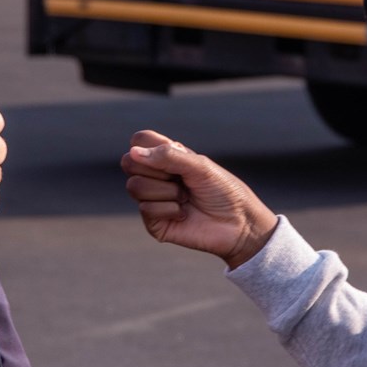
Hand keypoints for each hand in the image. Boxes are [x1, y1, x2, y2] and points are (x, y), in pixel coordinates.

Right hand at [121, 130, 277, 268]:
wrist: (238, 224)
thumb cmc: (224, 191)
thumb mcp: (199, 166)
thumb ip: (167, 156)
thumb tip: (133, 152)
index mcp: (167, 157)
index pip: (139, 141)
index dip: (146, 145)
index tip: (171, 154)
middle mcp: (156, 176)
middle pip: (128, 163)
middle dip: (157, 170)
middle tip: (180, 178)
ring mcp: (153, 199)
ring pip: (134, 186)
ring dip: (166, 191)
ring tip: (185, 198)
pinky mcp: (154, 222)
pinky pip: (145, 209)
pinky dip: (169, 209)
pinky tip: (184, 214)